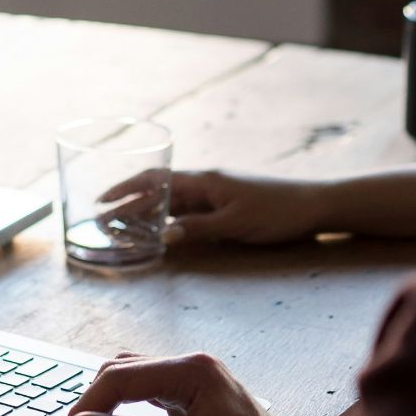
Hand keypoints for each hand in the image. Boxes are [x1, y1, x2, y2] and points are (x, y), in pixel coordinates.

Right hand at [55, 352, 308, 415]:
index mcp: (191, 370)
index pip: (118, 379)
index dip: (85, 410)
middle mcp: (193, 366)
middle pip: (121, 374)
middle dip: (92, 409)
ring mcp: (197, 381)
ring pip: (133, 382)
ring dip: (107, 410)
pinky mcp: (198, 399)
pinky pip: (150, 394)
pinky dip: (127, 413)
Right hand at [101, 170, 326, 246]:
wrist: (314, 205)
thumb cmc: (277, 212)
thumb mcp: (235, 224)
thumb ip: (198, 229)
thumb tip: (163, 236)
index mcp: (204, 181)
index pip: (155, 180)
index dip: (125, 189)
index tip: (101, 201)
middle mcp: (205, 183)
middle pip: (158, 191)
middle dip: (128, 203)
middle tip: (103, 220)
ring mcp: (215, 194)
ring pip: (171, 202)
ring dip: (146, 212)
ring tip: (122, 227)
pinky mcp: (225, 205)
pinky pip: (188, 211)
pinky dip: (169, 219)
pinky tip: (160, 231)